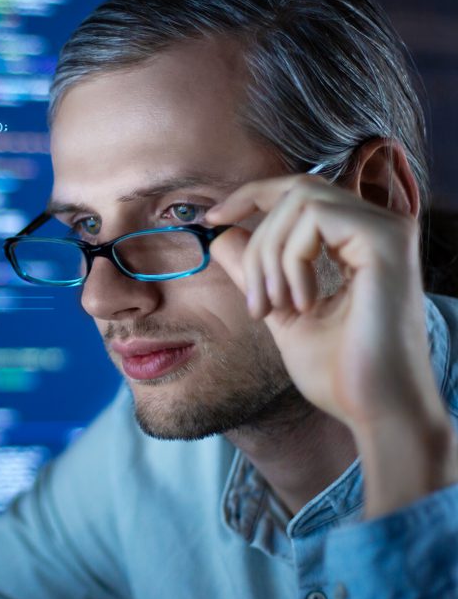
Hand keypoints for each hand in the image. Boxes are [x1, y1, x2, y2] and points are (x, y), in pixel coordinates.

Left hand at [204, 170, 455, 515]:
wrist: (375, 409)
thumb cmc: (339, 370)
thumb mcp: (280, 309)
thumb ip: (254, 271)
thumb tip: (219, 234)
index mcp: (357, 240)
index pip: (298, 191)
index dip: (249, 196)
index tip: (211, 219)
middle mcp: (378, 226)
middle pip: (294, 190)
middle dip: (257, 240)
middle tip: (256, 301)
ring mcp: (386, 230)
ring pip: (300, 200)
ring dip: (270, 254)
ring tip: (277, 307)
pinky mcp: (385, 241)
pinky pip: (313, 219)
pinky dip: (292, 258)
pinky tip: (303, 303)